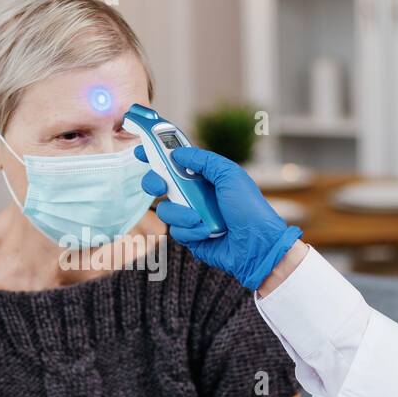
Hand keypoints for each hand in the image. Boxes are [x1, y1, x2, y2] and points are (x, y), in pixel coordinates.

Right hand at [136, 145, 302, 290]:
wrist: (256, 245)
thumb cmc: (248, 208)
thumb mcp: (229, 175)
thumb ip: (203, 160)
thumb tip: (178, 153)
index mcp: (204, 177)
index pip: (175, 162)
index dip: (156, 155)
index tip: (141, 151)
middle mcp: (194, 194)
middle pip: (160, 184)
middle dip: (154, 182)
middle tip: (160, 186)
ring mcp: (190, 216)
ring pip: (165, 210)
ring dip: (180, 214)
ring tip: (199, 219)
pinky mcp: (190, 237)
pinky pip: (176, 231)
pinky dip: (190, 232)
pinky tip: (206, 233)